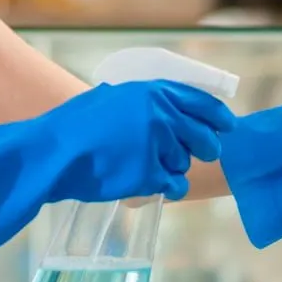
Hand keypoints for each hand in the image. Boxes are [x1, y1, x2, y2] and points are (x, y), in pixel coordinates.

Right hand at [37, 80, 236, 203]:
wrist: (54, 152)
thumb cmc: (74, 125)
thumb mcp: (112, 98)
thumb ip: (142, 102)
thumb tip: (162, 109)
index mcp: (153, 92)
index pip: (202, 102)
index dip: (219, 116)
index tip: (228, 125)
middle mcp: (161, 116)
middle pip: (204, 138)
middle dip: (204, 149)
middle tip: (198, 155)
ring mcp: (158, 145)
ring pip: (184, 164)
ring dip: (171, 169)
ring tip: (142, 167)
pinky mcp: (150, 174)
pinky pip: (175, 185)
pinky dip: (166, 189)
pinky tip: (149, 185)